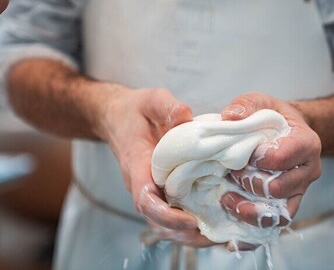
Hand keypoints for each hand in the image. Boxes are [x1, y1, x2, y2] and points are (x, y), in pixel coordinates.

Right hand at [99, 87, 259, 249]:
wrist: (115, 117)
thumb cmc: (134, 110)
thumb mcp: (150, 99)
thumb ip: (166, 106)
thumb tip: (186, 117)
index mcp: (137, 163)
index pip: (145, 199)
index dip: (166, 215)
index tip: (190, 220)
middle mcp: (139, 182)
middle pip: (155, 219)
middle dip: (181, 233)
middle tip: (213, 236)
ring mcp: (146, 187)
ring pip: (160, 222)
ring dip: (185, 234)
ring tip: (215, 237)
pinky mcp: (155, 187)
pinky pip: (166, 212)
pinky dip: (184, 224)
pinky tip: (207, 224)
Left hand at [220, 92, 321, 226]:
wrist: (286, 133)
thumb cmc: (273, 117)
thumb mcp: (261, 102)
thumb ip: (246, 105)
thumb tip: (229, 117)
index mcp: (306, 143)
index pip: (282, 158)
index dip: (256, 159)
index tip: (242, 154)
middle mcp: (309, 171)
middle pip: (278, 188)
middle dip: (249, 183)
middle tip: (232, 173)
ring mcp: (299, 191)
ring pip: (278, 213)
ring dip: (248, 210)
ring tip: (227, 199)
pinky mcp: (289, 205)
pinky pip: (275, 224)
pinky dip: (253, 229)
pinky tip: (233, 226)